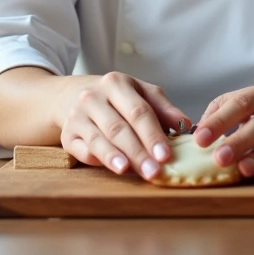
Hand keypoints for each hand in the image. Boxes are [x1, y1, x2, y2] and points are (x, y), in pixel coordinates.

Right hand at [58, 72, 189, 180]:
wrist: (72, 95)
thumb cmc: (116, 98)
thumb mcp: (140, 93)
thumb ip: (163, 108)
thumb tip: (186, 125)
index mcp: (116, 83)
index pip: (138, 111)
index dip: (152, 134)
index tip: (165, 154)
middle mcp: (93, 97)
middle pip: (118, 128)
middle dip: (138, 151)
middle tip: (154, 171)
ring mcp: (77, 116)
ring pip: (98, 139)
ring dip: (116, 157)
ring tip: (130, 171)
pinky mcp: (67, 134)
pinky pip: (83, 150)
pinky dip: (98, 160)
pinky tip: (112, 168)